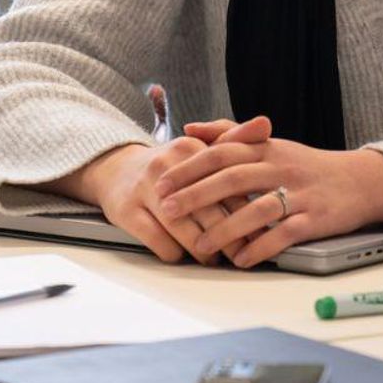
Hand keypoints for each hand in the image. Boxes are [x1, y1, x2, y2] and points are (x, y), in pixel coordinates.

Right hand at [77, 116, 268, 264]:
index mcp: (189, 147)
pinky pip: (160, 242)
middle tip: (243, 252)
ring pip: (184, 229)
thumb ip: (235, 138)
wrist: (117, 170)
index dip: (247, 209)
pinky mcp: (127, 211)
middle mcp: (166, 166)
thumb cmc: (169, 166)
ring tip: (215, 258)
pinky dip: (176, 253)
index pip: (226, 181)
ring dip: (204, 250)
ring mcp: (144, 189)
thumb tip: (266, 124)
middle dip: (230, 236)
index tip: (260, 228)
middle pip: (208, 209)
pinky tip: (183, 255)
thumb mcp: (199, 147)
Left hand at [152, 116, 382, 268]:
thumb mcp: (270, 144)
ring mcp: (299, 193)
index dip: (189, 167)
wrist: (360, 181)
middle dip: (197, 194)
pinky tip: (241, 260)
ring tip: (201, 246)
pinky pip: (284, 234)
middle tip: (169, 209)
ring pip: (256, 209)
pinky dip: (260, 248)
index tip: (162, 181)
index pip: (222, 152)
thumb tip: (190, 128)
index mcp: (266, 148)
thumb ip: (230, 134)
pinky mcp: (315, 219)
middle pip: (233, 178)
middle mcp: (281, 167)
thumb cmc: (307, 166)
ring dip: (225, 229)